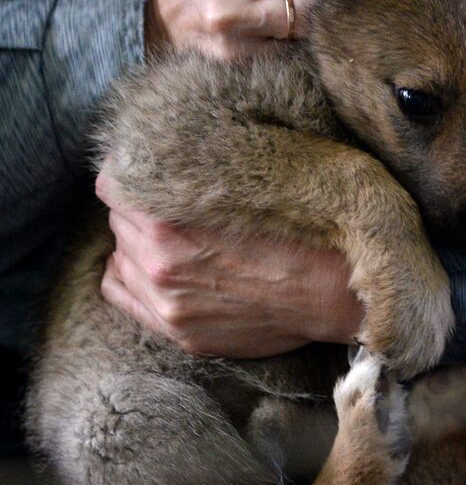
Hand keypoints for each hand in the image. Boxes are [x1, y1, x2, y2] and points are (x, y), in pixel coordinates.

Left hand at [95, 173, 363, 357]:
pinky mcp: (178, 330)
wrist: (333, 292)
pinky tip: (149, 269)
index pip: (113, 185)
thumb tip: (169, 154)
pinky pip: (120, 293)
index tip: (147, 172)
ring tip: (166, 241)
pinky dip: (128, 276)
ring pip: (119, 257)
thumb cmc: (300, 231)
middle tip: (167, 207)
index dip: (132, 174)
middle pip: (118, 221)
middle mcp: (158, 263)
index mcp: (169, 221)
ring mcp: (167, 302)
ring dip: (135, 245)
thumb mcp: (250, 182)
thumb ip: (199, 171)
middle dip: (138, 211)